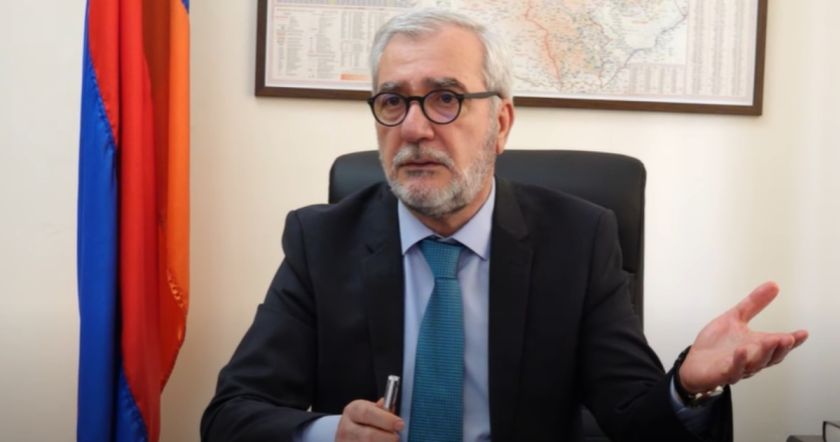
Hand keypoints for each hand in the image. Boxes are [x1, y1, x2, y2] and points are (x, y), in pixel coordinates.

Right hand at [335, 398, 403, 441]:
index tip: (400, 424)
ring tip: (389, 440)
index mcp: (353, 411)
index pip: (367, 413)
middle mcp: (346, 428)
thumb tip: (390, 410)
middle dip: (387, 437)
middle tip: (396, 437)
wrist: (350, 433)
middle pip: (369, 435)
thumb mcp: (372, 409)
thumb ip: (383, 410)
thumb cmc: (365, 420)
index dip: (386, 419)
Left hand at [678, 281, 808, 393]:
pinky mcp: (722, 374)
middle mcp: (751, 359)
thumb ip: (753, 304)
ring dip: (764, 353)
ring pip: (756, 364)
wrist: (693, 363)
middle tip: (789, 338)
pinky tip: (742, 351)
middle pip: (771, 357)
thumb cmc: (716, 344)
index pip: (778, 344)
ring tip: (771, 341)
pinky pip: (733, 370)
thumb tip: (773, 285)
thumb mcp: (734, 318)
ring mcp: (738, 368)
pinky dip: (739, 362)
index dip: (792, 340)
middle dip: (781, 348)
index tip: (803, 333)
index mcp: (756, 346)